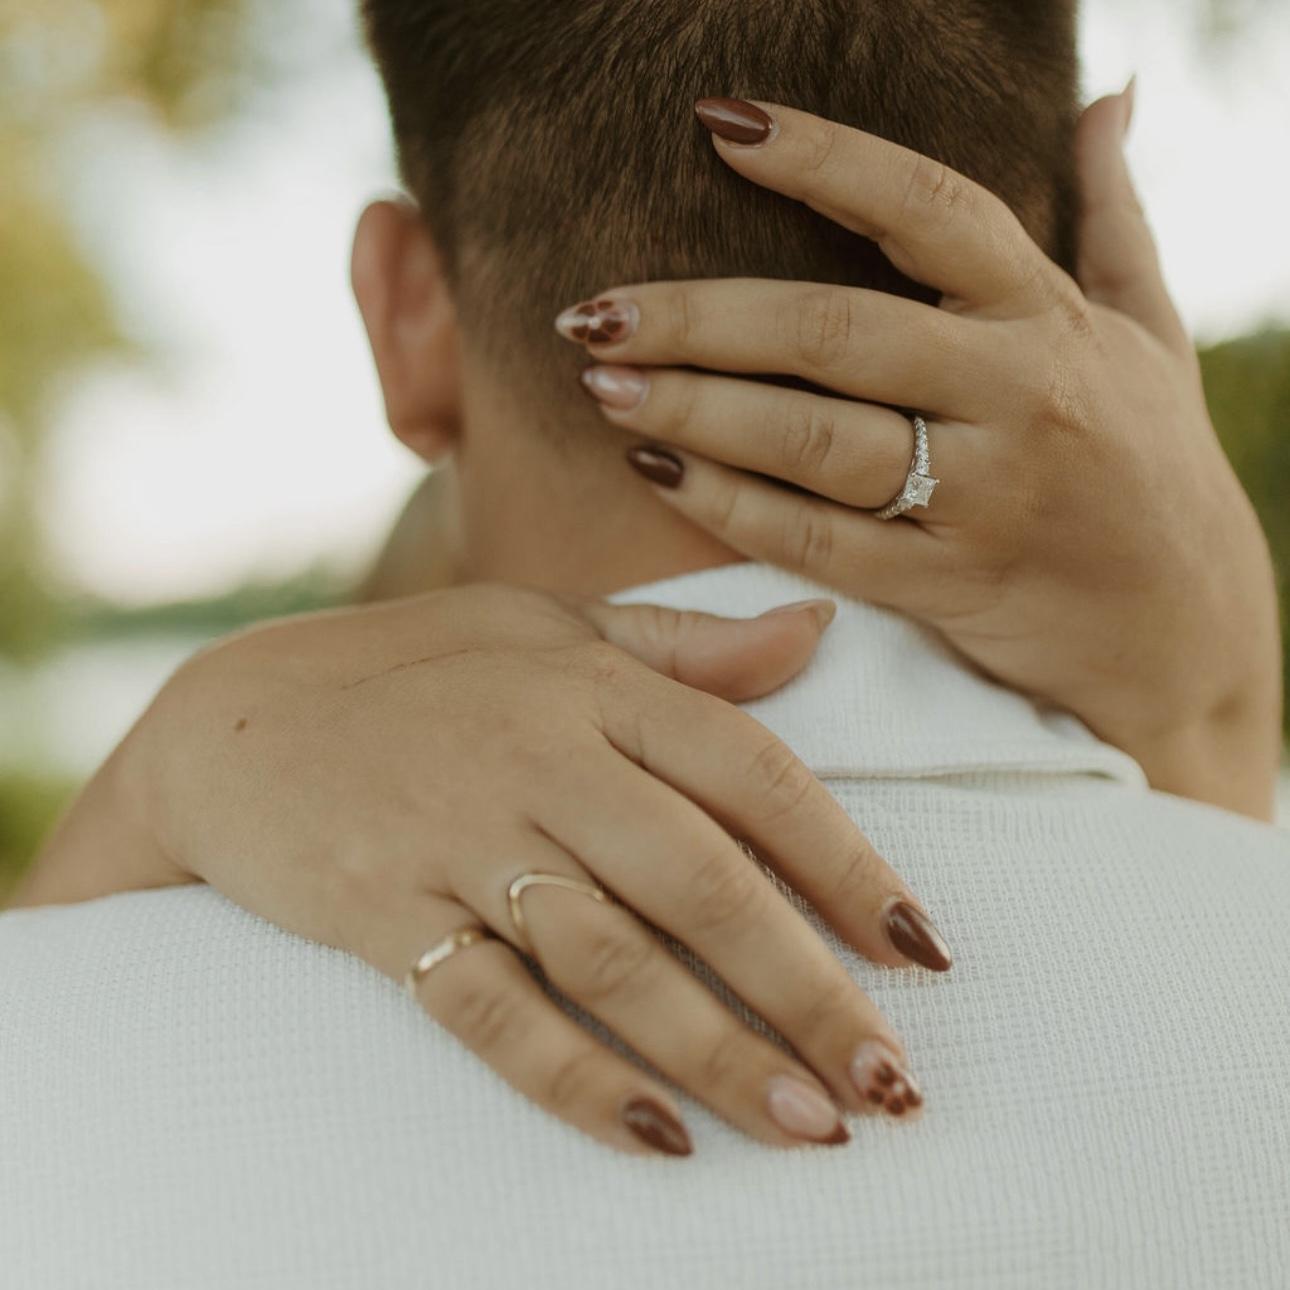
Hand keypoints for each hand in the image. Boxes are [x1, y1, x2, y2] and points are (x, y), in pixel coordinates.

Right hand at [16, 584, 945, 1154]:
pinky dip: (574, 1079)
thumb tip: (814, 631)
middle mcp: (540, 758)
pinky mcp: (388, 912)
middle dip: (805, 990)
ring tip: (809, 1127)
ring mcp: (461, 837)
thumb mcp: (549, 625)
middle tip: (888, 1085)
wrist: (237, 721)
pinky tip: (656, 1139)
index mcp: (595, 685)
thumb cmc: (421, 669)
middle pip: (699, 884)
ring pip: (612, 959)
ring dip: (717, 1050)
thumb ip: (686, 643)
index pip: (751, 773)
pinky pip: (491, 1010)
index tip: (921, 952)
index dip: (846, 863)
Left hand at [558, 92, 1282, 818]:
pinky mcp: (949, 587)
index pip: (929, 209)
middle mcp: (1019, 395)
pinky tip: (658, 472)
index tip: (719, 125)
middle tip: (595, 308)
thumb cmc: (1155, 468)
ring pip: (815, 441)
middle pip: (835, 332)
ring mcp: (983, 497)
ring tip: (602, 385)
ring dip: (697, 410)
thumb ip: (1114, 217)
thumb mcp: (1151, 331)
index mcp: (1051, 318)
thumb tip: (1110, 97)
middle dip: (702, 316)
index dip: (823, 160)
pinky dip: (731, 508)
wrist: (1186, 630)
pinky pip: (819, 543)